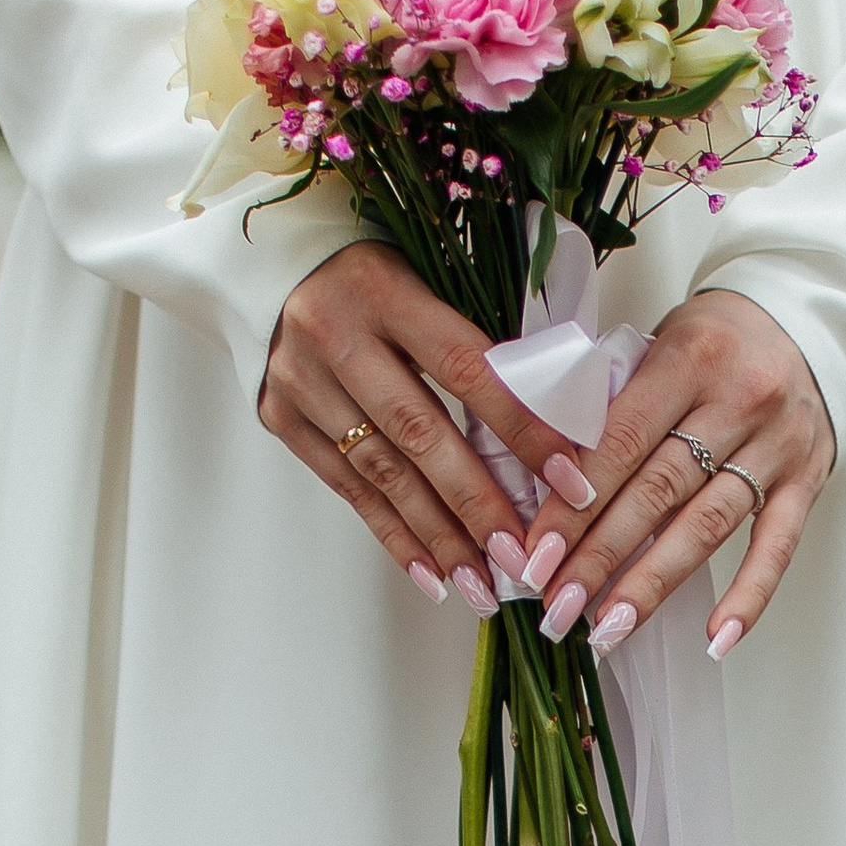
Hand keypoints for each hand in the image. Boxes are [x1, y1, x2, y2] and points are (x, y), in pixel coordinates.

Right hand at [260, 241, 596, 611]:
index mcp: (384, 290)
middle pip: (418, 431)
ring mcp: (300, 380)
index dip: (521, 428)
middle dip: (475, 502)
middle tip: (519, 555)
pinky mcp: (281, 416)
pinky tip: (431, 573)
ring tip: (480, 583)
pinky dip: (393, 534)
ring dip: (437, 535)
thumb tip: (558, 421)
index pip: (467, 368)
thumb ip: (479, 339)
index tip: (568, 480)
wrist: (277, 263)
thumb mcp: (429, 277)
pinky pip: (347, 488)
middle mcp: (334, 334)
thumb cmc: (376, 274)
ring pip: (381, 472)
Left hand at [524, 292, 832, 661]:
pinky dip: (749, 596)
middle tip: (558, 604)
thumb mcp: (659, 345)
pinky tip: (716, 640)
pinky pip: (778, 547)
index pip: (620, 443)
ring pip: (706, 526)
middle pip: (657, 492)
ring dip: (653, 584)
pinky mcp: (808, 480)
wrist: (806, 324)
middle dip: (600, 556)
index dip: (574, 505)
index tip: (536, 555)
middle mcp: (738, 401)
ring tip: (609, 627)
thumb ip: (613, 403)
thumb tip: (550, 484)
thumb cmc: (715, 342)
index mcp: (690, 360)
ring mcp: (778, 446)